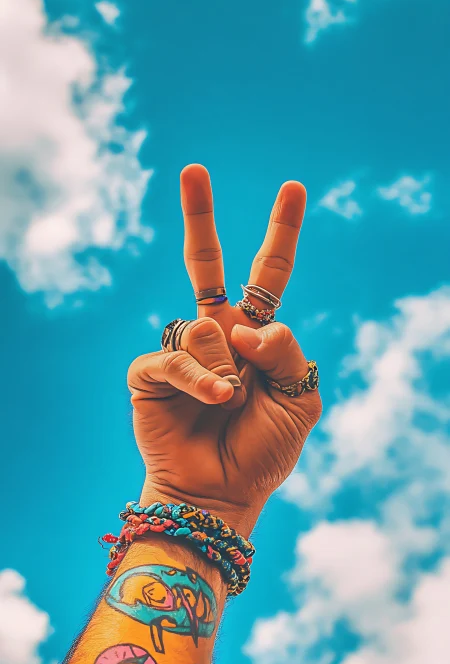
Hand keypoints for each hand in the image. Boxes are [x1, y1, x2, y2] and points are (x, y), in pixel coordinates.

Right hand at [128, 164, 321, 536]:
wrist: (222, 493)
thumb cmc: (263, 449)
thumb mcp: (300, 397)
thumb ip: (287, 350)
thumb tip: (243, 324)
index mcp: (254, 333)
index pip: (268, 273)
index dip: (281, 232)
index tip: (293, 189)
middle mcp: (215, 332)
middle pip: (203, 262)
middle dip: (198, 215)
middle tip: (193, 170)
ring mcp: (182, 349)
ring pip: (207, 327)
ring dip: (232, 373)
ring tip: (231, 406)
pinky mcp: (150, 372)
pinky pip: (179, 358)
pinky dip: (203, 383)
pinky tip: (216, 403)